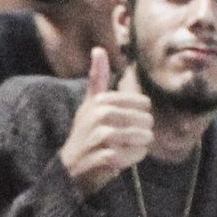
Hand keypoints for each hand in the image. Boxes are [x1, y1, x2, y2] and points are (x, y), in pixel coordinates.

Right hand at [57, 47, 153, 195]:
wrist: (70, 167)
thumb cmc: (85, 133)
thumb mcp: (90, 104)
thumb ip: (97, 77)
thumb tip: (98, 49)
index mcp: (100, 101)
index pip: (143, 103)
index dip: (140, 115)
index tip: (125, 123)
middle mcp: (100, 116)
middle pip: (146, 120)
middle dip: (141, 132)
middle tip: (124, 139)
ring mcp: (102, 137)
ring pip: (143, 137)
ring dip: (139, 146)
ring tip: (124, 147)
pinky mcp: (107, 158)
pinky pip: (136, 155)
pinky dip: (134, 158)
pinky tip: (122, 159)